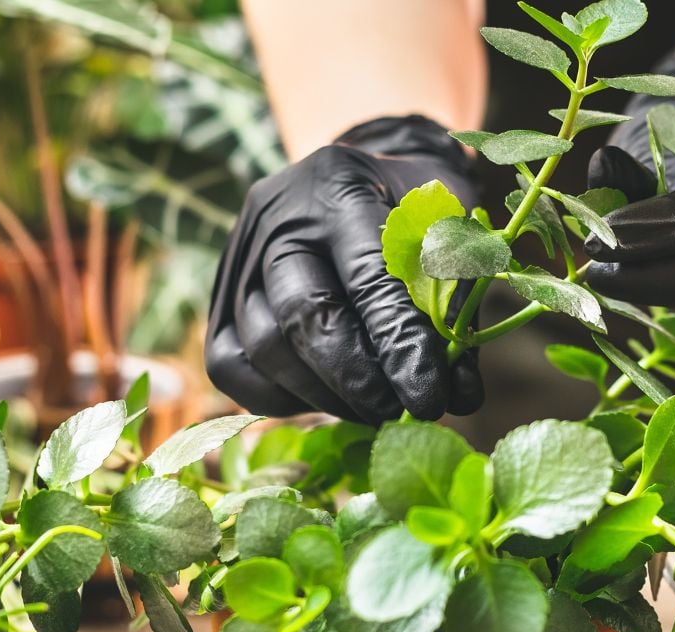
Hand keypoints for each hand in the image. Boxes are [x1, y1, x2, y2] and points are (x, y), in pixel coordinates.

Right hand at [205, 115, 482, 422]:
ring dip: (323, 396)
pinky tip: (328, 400)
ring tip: (373, 409)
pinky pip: (232, 367)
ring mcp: (238, 256)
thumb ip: (454, 308)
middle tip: (398, 412)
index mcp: (341, 186)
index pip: (367, 278)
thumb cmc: (416, 210)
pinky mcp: (218, 297)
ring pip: (264, 347)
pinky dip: (281, 398)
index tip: (430, 398)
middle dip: (356, 379)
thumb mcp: (450, 234)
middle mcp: (276, 217)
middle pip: (302, 315)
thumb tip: (456, 397)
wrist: (365, 176)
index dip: (400, 346)